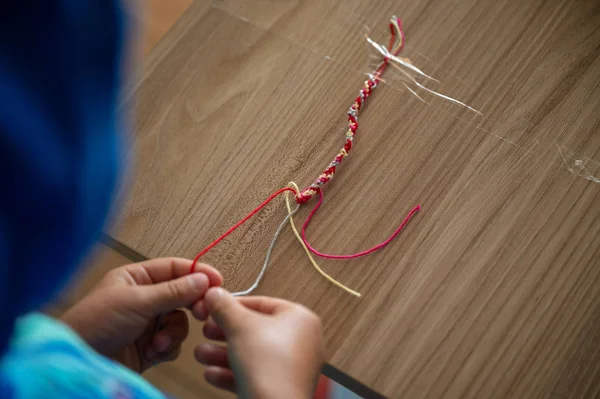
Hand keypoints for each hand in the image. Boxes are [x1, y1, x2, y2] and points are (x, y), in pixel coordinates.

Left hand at [61, 258, 221, 372]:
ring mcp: (147, 323)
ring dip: (174, 332)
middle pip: (182, 295)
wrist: (79, 363)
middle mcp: (144, 298)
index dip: (197, 272)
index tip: (217, 281)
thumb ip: (173, 291)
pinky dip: (168, 347)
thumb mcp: (136, 302)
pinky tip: (154, 351)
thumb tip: (203, 279)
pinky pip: (173, 342)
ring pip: (180, 321)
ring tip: (159, 341)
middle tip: (201, 312)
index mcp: (137, 278)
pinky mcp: (150, 346)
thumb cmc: (96, 323)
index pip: (174, 269)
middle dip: (191, 305)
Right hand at [192, 288, 323, 397]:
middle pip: (255, 330)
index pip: (264, 303)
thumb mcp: (240, 326)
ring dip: (222, 354)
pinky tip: (211, 374)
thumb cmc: (269, 365)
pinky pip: (254, 375)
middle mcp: (302, 343)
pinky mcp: (281, 389)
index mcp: (301, 320)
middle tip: (206, 330)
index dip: (234, 304)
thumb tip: (215, 293)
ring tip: (201, 354)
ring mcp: (292, 368)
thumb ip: (225, 307)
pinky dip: (232, 374)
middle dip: (225, 332)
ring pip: (252, 355)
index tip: (214, 306)